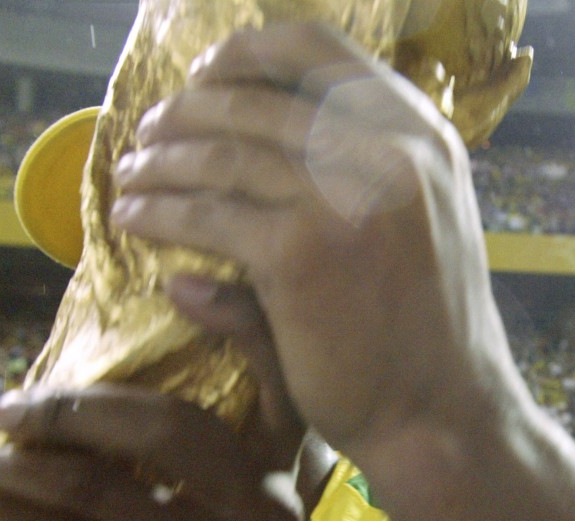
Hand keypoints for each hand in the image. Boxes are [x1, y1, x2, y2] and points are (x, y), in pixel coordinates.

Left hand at [0, 284, 304, 520]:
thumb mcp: (232, 519)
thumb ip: (202, 463)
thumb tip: (91, 396)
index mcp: (281, 472)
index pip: (281, 382)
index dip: (243, 322)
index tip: (181, 278)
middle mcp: (268, 509)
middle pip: (166, 430)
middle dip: (71, 411)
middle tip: (8, 412)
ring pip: (101, 495)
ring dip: (8, 476)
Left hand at [111, 22, 520, 464]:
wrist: (444, 414)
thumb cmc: (428, 332)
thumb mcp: (421, 225)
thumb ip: (360, 175)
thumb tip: (244, 143)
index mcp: (422, 137)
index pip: (322, 52)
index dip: (249, 52)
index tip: (205, 73)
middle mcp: (391, 152)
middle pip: (255, 102)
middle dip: (185, 112)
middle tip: (147, 134)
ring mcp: (346, 201)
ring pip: (223, 155)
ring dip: (160, 162)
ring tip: (130, 176)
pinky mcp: (301, 255)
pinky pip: (207, 216)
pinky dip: (159, 214)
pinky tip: (133, 221)